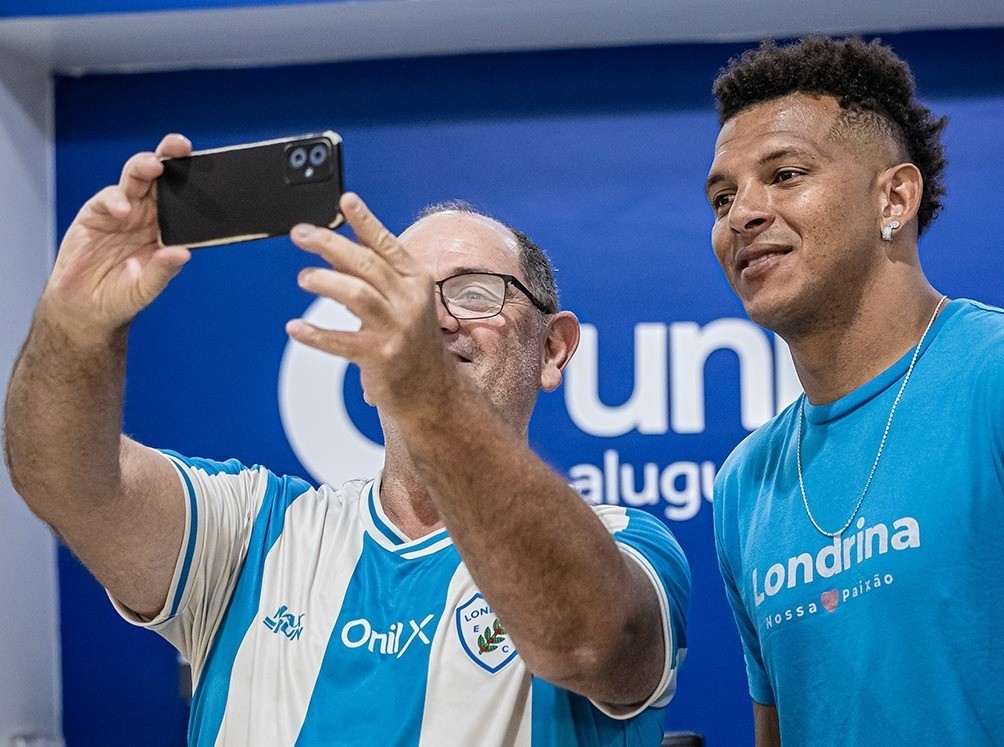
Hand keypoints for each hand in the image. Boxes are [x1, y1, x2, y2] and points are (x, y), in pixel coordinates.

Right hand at [41, 134, 193, 342]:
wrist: (85, 308)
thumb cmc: (121, 296)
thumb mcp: (146, 289)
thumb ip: (162, 271)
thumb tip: (182, 255)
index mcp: (167, 230)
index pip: (184, 200)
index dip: (194, 182)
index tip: (209, 168)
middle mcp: (147, 216)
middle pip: (161, 180)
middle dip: (171, 159)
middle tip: (180, 147)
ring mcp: (122, 212)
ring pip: (136, 179)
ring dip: (144, 167)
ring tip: (154, 166)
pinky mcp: (96, 214)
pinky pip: (108, 199)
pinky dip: (115, 200)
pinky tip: (122, 209)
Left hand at [286, 192, 455, 414]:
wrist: (432, 389)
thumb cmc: (412, 338)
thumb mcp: (400, 299)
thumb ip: (369, 274)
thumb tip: (334, 249)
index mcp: (416, 282)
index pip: (387, 245)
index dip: (365, 221)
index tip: (346, 200)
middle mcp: (410, 302)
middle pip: (367, 264)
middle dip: (331, 244)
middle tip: (302, 234)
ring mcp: (396, 329)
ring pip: (358, 295)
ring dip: (327, 282)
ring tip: (304, 277)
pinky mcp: (381, 356)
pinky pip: (342, 342)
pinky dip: (316, 334)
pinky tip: (296, 327)